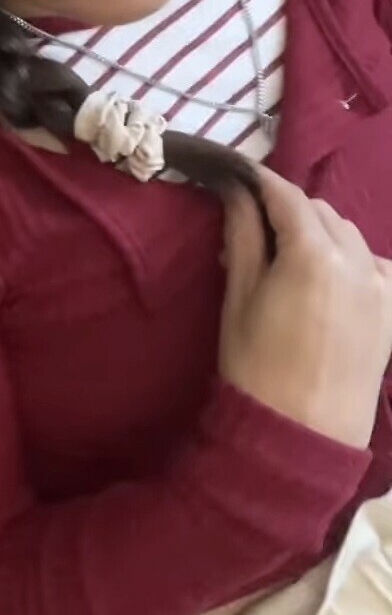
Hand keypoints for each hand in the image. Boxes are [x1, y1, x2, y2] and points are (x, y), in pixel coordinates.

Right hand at [219, 167, 391, 447]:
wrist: (300, 437)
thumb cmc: (257, 368)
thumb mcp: (239, 297)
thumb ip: (243, 235)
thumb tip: (237, 191)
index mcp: (313, 255)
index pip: (285, 196)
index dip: (258, 182)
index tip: (237, 176)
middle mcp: (356, 261)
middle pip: (319, 211)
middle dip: (287, 210)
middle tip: (253, 231)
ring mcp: (381, 287)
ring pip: (349, 234)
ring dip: (320, 232)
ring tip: (289, 258)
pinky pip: (376, 265)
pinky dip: (354, 258)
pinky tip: (333, 276)